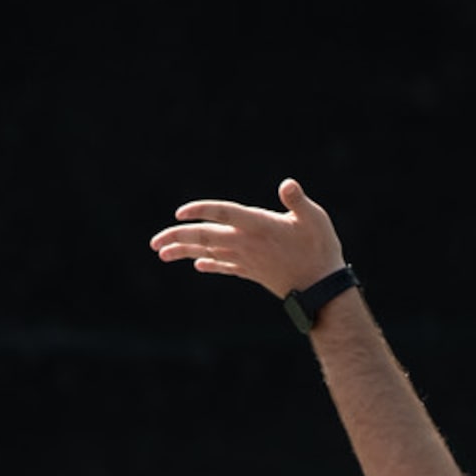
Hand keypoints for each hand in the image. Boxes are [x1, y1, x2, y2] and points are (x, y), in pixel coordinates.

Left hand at [150, 178, 344, 298]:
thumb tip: (287, 184)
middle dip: (178, 238)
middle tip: (153, 242)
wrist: (322, 291)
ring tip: (161, 252)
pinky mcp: (252, 271)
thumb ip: (298, 201)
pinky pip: (224, 267)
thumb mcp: (315, 219)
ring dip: (183, 252)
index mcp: (259, 226)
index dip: (202, 210)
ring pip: (209, 253)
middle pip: (206, 238)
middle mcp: (247, 243)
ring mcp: (247, 260)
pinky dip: (209, 264)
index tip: (178, 213)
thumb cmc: (320, 250)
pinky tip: (196, 263)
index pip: (224, 214)